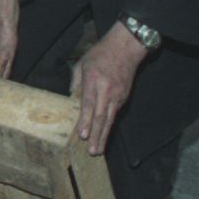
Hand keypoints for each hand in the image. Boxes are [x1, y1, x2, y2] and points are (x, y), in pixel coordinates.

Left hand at [70, 22, 148, 155]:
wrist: (126, 47)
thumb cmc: (101, 54)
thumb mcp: (83, 63)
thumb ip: (76, 82)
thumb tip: (72, 99)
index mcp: (94, 80)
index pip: (89, 104)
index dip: (85, 121)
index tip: (82, 135)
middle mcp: (107, 90)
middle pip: (101, 116)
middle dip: (96, 135)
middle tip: (91, 151)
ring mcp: (117, 95)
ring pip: (109, 119)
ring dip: (103, 136)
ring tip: (98, 150)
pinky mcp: (123, 97)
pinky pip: (114, 114)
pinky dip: (108, 126)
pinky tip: (103, 136)